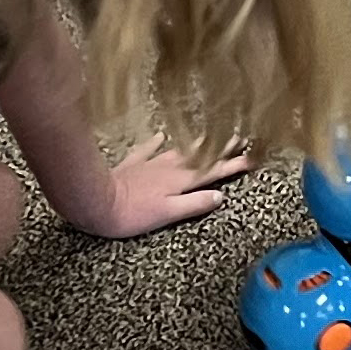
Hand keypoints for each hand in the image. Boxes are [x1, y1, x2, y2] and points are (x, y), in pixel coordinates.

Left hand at [63, 134, 250, 239]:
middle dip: (221, 148)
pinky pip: (148, 149)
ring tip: (211, 135)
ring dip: (197, 143)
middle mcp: (169, 168)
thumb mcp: (168, 214)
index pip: (213, 172)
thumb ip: (194, 204)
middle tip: (240, 137)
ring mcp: (151, 164)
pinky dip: (157, 143)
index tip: (253, 156)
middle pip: (200, 156)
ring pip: (179, 150)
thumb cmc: (132, 214)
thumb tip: (219, 195)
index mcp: (180, 181)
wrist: (96, 200)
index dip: (234, 164)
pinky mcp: (133, 164)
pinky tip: (162, 136)